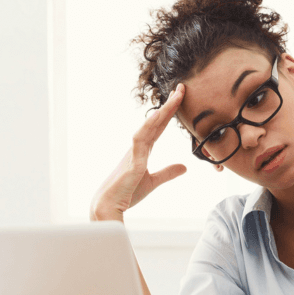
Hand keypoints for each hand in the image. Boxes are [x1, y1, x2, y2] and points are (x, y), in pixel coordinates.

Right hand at [90, 85, 187, 220]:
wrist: (109, 205)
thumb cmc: (126, 193)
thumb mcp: (153, 181)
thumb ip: (168, 172)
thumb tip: (185, 167)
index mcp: (143, 150)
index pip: (158, 127)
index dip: (168, 113)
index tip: (178, 98)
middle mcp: (138, 147)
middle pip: (155, 122)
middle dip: (168, 105)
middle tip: (180, 88)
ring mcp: (134, 152)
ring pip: (149, 126)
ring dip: (162, 111)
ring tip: (174, 97)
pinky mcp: (132, 161)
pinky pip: (140, 140)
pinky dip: (148, 127)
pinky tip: (157, 116)